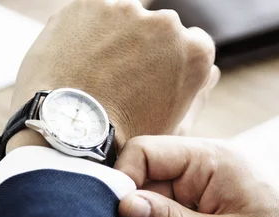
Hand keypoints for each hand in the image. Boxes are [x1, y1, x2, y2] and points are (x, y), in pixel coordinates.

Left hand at [7, 0, 218, 152]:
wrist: (66, 133)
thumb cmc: (123, 141)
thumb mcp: (174, 130)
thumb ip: (199, 95)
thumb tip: (211, 73)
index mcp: (195, 52)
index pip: (194, 45)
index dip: (171, 65)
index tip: (152, 81)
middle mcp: (166, 23)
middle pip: (159, 30)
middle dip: (145, 49)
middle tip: (120, 81)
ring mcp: (126, 10)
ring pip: (124, 21)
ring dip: (115, 39)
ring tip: (94, 75)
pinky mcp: (88, 4)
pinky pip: (91, 16)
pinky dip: (86, 34)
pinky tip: (77, 64)